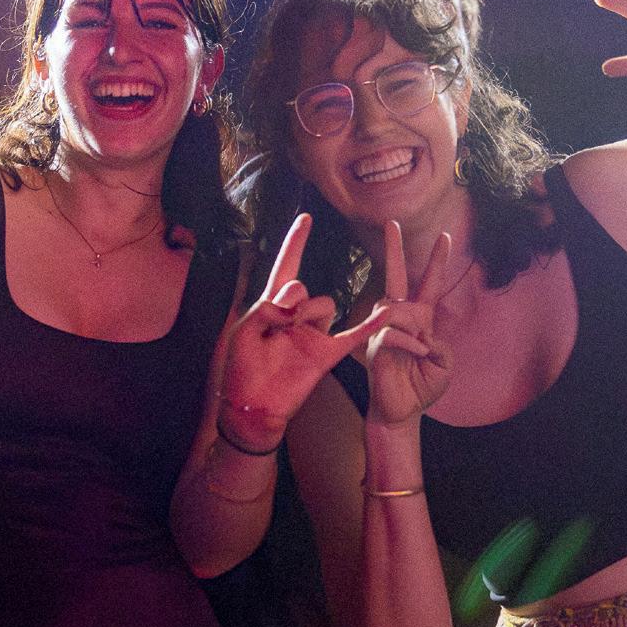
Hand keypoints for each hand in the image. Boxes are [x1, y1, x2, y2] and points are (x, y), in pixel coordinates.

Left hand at [217, 215, 389, 447]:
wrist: (254, 408)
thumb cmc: (242, 370)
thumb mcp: (243, 333)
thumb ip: (265, 307)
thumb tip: (295, 292)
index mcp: (271, 307)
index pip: (286, 267)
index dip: (295, 243)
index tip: (306, 218)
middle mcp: (295, 317)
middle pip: (305, 290)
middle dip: (293, 300)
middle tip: (280, 321)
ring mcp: (313, 335)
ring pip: (324, 307)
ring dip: (309, 315)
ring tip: (292, 335)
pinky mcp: (326, 355)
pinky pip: (352, 336)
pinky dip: (369, 326)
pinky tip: (384, 315)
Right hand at [364, 222, 454, 425]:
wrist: (402, 413)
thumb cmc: (421, 388)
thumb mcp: (445, 365)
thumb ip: (440, 345)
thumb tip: (421, 333)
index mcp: (420, 321)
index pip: (428, 285)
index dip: (437, 262)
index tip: (445, 237)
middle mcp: (399, 320)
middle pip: (396, 277)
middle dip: (393, 249)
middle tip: (391, 221)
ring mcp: (383, 331)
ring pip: (394, 307)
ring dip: (413, 325)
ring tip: (421, 349)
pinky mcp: (373, 345)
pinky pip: (390, 332)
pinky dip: (408, 342)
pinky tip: (416, 354)